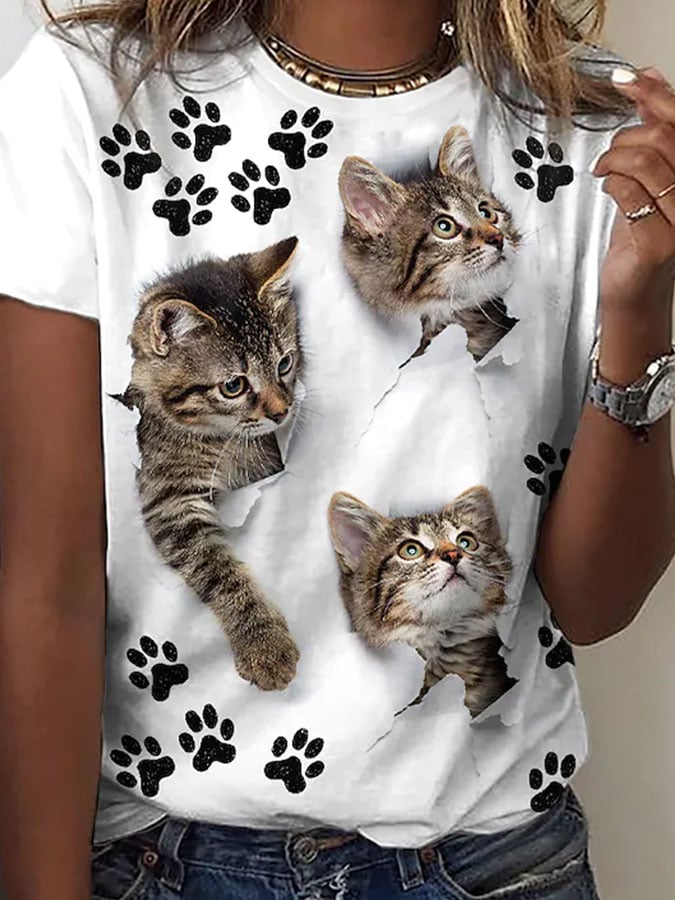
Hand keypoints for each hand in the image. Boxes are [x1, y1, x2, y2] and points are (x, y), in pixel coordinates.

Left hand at [593, 67, 674, 309]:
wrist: (636, 290)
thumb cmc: (643, 235)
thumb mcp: (650, 177)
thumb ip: (653, 132)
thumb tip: (649, 80)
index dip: (655, 94)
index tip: (626, 78)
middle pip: (664, 137)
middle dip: (625, 138)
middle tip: (609, 155)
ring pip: (645, 162)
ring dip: (612, 161)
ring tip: (604, 172)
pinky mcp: (661, 242)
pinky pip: (630, 193)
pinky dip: (611, 184)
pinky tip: (608, 189)